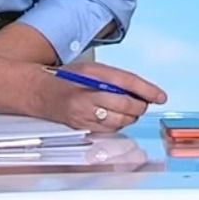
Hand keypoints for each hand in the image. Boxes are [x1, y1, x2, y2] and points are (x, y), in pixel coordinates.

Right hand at [34, 61, 166, 132]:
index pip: (126, 83)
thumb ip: (114, 79)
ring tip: (127, 109)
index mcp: (90, 76)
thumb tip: (140, 91)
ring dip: (130, 116)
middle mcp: (87, 97)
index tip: (161, 96)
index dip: (147, 90)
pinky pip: (109, 129)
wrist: (38, 92)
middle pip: (126, 105)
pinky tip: (114, 116)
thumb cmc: (65, 78)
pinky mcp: (81, 127)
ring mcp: (83, 115)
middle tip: (141, 102)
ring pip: (120, 121)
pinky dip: (117, 124)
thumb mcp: (91, 70)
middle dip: (139, 105)